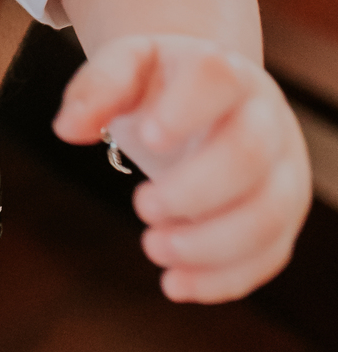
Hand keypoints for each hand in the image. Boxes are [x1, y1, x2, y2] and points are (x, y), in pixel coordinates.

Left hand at [54, 33, 311, 301]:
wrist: (210, 102)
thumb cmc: (164, 86)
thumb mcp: (127, 68)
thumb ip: (96, 88)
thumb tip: (66, 128)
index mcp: (224, 70)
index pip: (217, 78)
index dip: (186, 110)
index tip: (147, 140)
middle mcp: (265, 116)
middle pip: (248, 155)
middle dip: (192, 192)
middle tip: (141, 207)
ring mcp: (283, 169)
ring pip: (268, 213)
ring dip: (208, 245)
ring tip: (153, 248)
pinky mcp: (285, 217)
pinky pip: (270, 255)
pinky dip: (222, 279)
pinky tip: (175, 283)